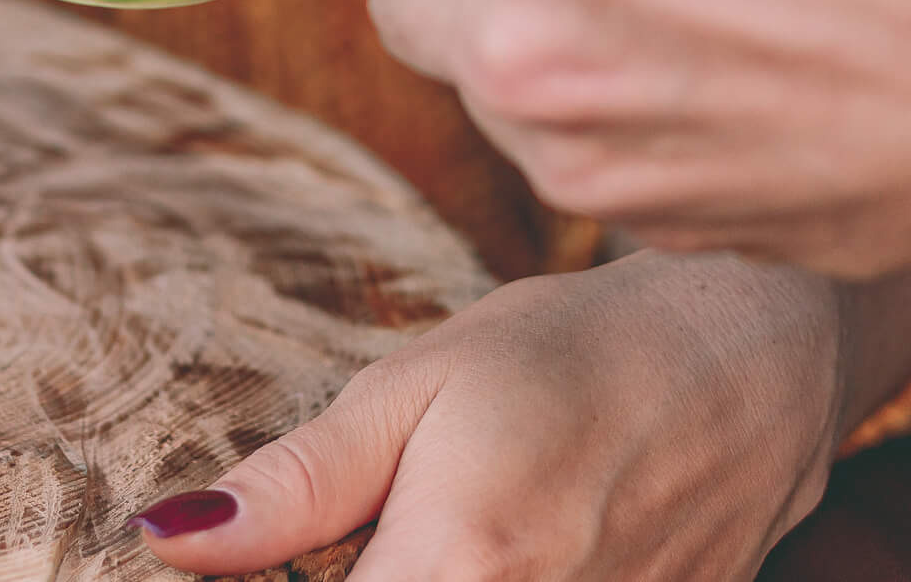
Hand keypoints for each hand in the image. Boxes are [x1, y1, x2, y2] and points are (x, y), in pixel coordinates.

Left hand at [134, 253, 844, 579]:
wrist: (744, 356)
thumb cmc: (562, 351)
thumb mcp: (409, 387)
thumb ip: (294, 487)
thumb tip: (166, 542)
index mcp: (464, 566)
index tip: (262, 557)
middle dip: (350, 575)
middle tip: (358, 526)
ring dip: (411, 576)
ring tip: (415, 529)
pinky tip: (470, 546)